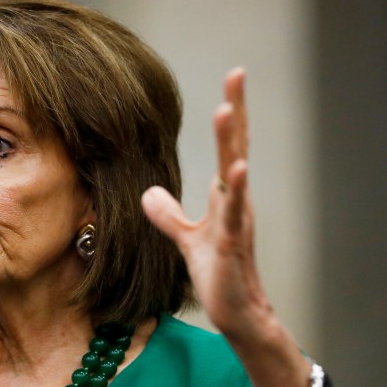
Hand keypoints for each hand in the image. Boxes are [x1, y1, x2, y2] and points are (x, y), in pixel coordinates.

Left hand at [141, 68, 268, 338]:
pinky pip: (233, 215)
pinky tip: (237, 169)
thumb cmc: (219, 273)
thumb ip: (169, 215)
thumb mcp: (187, 238)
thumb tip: (148, 192)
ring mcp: (236, 222)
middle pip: (236, 148)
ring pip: (235, 175)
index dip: (231, 114)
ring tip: (226, 110)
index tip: (233, 78)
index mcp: (226, 196)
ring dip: (230, 143)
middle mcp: (235, 202)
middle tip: (237, 74)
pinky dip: (235, 191)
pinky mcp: (230, 245)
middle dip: (236, 110)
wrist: (236, 312)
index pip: (228, 146)